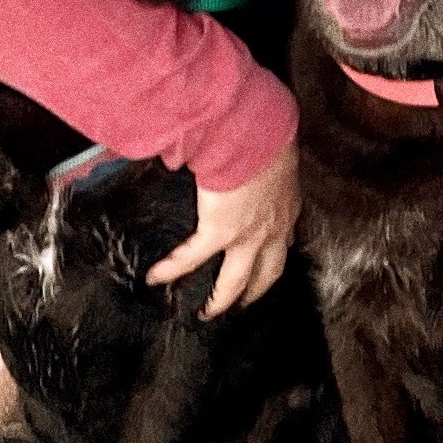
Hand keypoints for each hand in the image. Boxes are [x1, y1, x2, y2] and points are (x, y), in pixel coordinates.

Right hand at [148, 133, 298, 316]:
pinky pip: (192, 257)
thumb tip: (247, 152)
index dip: (275, 253)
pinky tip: (156, 276)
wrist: (254, 130)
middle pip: (267, 273)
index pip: (284, 239)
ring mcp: (248, 234)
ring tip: (207, 313)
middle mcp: (273, 228)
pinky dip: (173, 269)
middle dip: (255, 291)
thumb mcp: (274, 150)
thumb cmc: (266, 130)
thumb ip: (263, 161)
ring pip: (235, 281)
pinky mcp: (220, 231)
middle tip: (243, 304)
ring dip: (221, 300)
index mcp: (286, 207)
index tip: (267, 260)